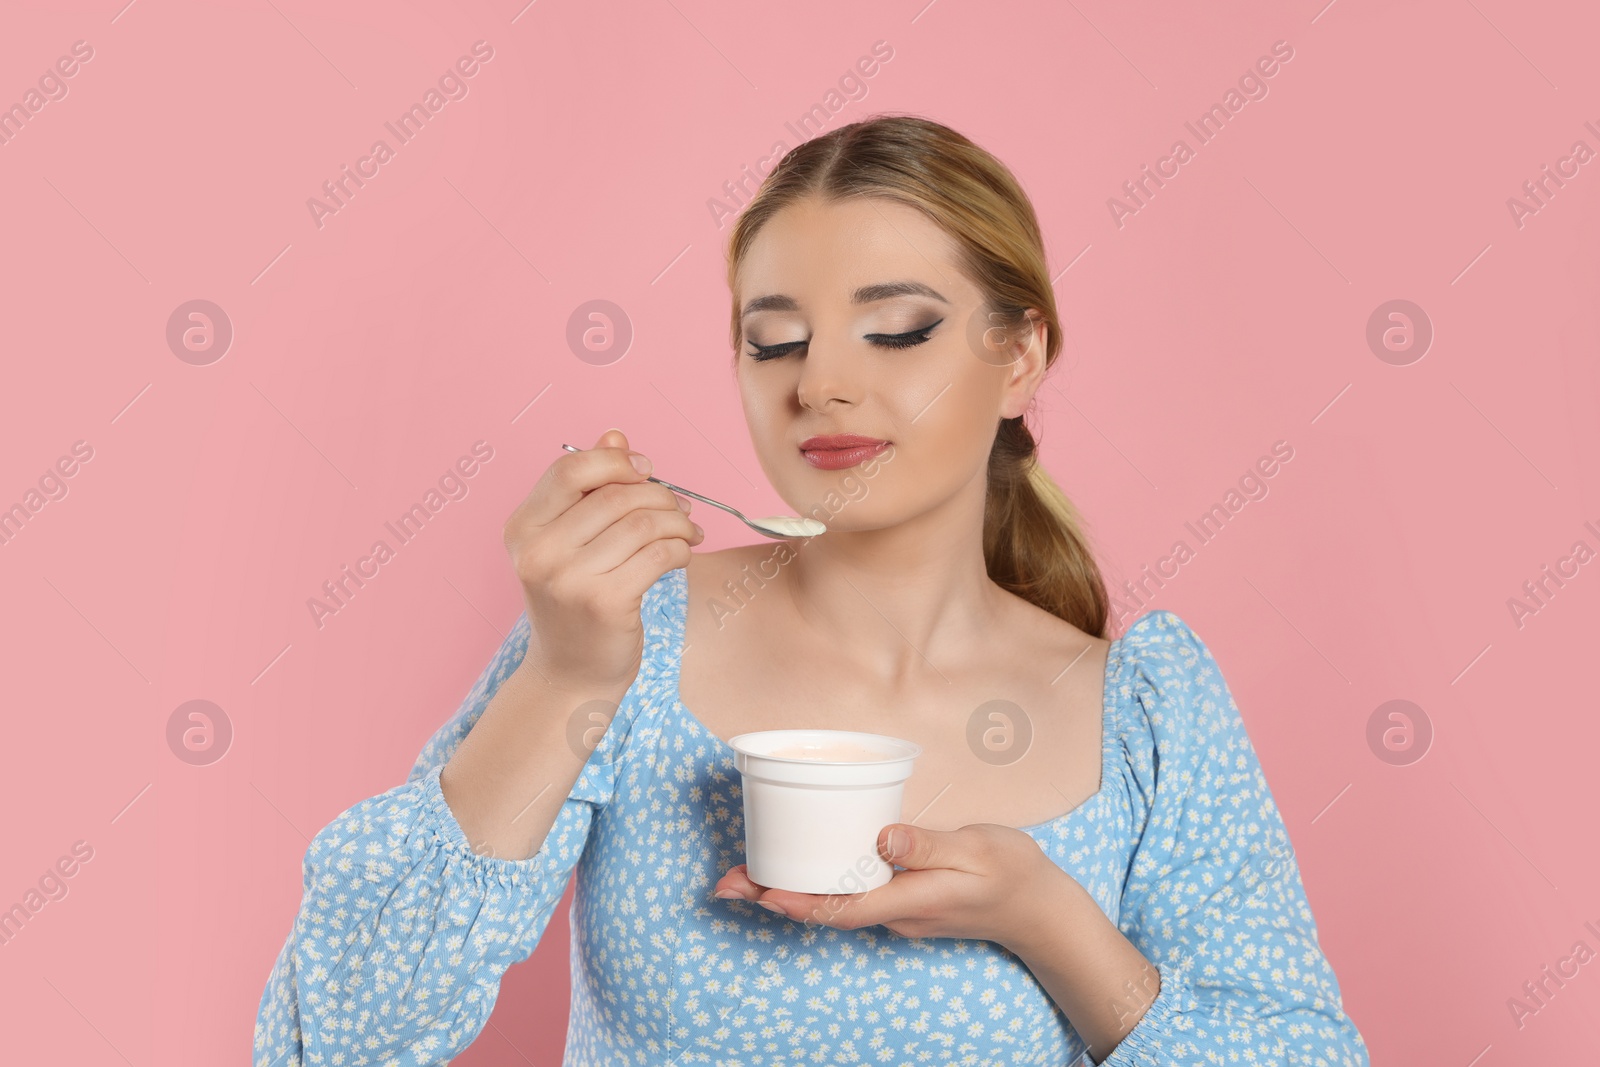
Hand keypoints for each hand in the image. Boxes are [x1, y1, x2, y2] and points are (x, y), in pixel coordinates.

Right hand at [505, 428, 704, 691]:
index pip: (571, 469)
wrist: (571, 673)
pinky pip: (658, 555)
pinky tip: (682, 554)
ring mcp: (569, 579)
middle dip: (660, 495)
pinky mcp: (604, 603)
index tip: (646, 470)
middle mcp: (539, 551)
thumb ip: (589, 488)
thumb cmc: (575, 601)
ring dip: (678, 522)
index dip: (616, 461)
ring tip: (688, 531)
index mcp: (523, 527)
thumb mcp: (569, 542)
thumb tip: (616, 435)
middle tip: (681, 506)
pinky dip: (680, 549)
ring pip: (643, 524)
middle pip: (616, 495)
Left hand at [712, 821, 1066, 950]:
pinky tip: (800, 870)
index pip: (844, 907)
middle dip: (774, 898)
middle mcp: (896, 913)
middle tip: (725, 884)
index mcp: (912, 900)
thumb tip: (882, 838)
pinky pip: (850, 898)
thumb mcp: (976, 849)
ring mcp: (898, 912)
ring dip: (789, 894)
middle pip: (826, 910)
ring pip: (834, 906)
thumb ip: (929, 844)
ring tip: (745, 877)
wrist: (1040, 910)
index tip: (759, 892)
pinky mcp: (902, 903)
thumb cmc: (1011, 872)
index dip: (798, 901)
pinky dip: (817, 888)